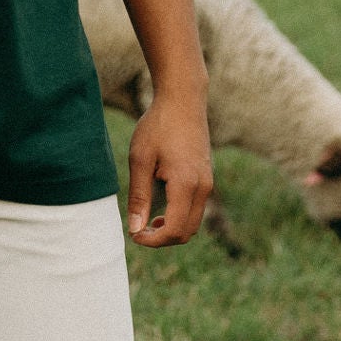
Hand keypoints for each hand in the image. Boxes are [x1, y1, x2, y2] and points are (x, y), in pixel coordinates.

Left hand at [126, 90, 212, 246]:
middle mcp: (203, 187)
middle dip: (162, 238)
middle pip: (187, 232)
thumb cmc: (157, 126)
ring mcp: (208, 183)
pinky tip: (161, 208)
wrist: (182, 100)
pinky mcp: (207, 178)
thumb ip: (139, 196)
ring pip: (193, 222)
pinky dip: (180, 217)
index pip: (174, 230)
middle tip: (138, 230)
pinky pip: (196, 209)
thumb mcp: (140, 160)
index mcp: (186, 184)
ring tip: (148, 220)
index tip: (133, 234)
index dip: (153, 240)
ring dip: (172, 229)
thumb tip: (134, 229)